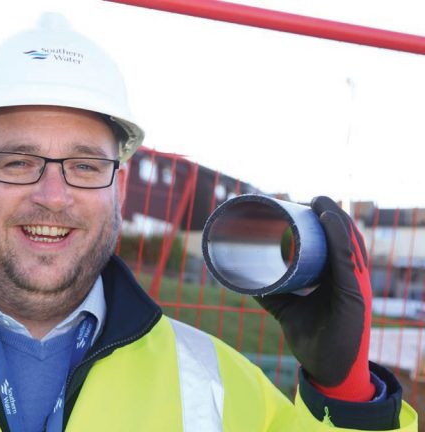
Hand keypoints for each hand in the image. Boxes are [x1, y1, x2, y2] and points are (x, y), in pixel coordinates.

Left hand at [254, 196, 373, 401]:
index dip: (323, 221)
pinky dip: (338, 236)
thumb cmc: (314, 340)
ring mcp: (354, 284)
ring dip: (332, 216)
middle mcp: (350, 278)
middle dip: (325, 214)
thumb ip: (271, 293)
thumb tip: (244, 278)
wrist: (328, 372)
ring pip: (347, 242)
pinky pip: (347, 258)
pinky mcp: (353, 294)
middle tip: (302, 199)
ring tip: (316, 200)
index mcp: (340, 279)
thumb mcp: (288, 309)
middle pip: (342, 238)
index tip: (301, 204)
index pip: (336, 243)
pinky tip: (329, 217)